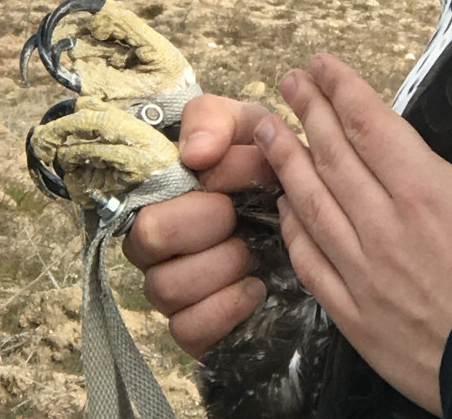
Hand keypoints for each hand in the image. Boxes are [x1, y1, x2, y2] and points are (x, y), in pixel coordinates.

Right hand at [123, 94, 274, 356]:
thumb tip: (195, 155)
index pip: (144, 198)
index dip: (195, 195)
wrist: (308, 210)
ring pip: (165, 287)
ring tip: (252, 251)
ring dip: (221, 265)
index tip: (230, 185)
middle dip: (207, 224)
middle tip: (240, 216)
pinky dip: (226, 308)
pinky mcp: (192, 326)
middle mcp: (153, 240)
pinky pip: (187, 330)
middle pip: (147, 238)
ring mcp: (168, 285)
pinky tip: (255, 286)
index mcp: (157, 191)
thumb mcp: (247, 124)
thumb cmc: (264, 162)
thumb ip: (215, 121)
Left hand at [253, 46, 451, 415]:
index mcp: (427, 192)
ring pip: (311, 203)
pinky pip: (310, 263)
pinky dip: (292, 230)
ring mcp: (364, 272)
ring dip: (284, 161)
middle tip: (287, 81)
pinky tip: (282, 208)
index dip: (339, 88)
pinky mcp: (355, 316)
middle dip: (306, 110)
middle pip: (333, 155)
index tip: (318, 64)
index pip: (368, 124)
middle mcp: (385, 226)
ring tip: (264, 130)